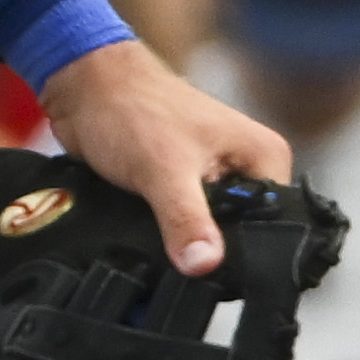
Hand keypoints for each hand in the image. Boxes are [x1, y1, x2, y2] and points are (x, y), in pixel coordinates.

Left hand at [40, 33, 296, 272]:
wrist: (83, 89)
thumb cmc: (131, 108)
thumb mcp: (164, 170)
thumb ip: (187, 220)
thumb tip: (205, 264)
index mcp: (265, 157)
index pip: (276, 224)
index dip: (246, 251)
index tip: (216, 269)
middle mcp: (246, 167)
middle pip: (243, 232)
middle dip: (209, 247)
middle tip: (179, 251)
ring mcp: (216, 178)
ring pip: (209, 232)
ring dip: (185, 242)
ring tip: (159, 239)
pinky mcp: (185, 188)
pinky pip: (184, 225)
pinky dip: (167, 235)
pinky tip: (150, 236)